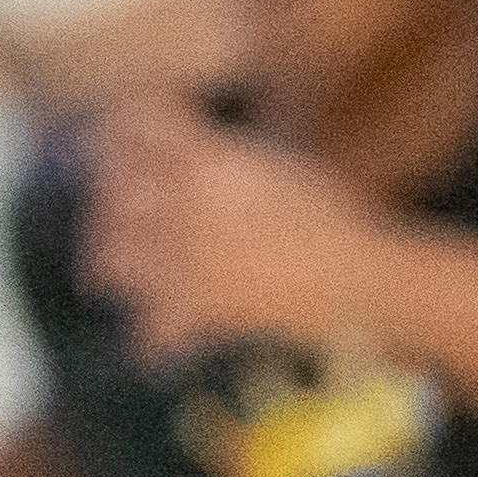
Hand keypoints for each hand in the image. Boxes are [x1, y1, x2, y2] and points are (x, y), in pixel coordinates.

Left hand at [79, 104, 401, 366]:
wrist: (373, 280)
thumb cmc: (345, 225)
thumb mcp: (284, 169)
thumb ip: (231, 159)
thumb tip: (202, 157)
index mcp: (212, 156)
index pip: (132, 127)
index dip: (114, 142)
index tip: (110, 159)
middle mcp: (190, 197)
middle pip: (108, 193)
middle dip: (105, 212)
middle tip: (107, 231)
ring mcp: (191, 254)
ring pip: (111, 256)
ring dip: (111, 271)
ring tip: (109, 283)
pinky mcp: (202, 307)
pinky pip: (148, 329)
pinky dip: (149, 342)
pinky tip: (153, 349)